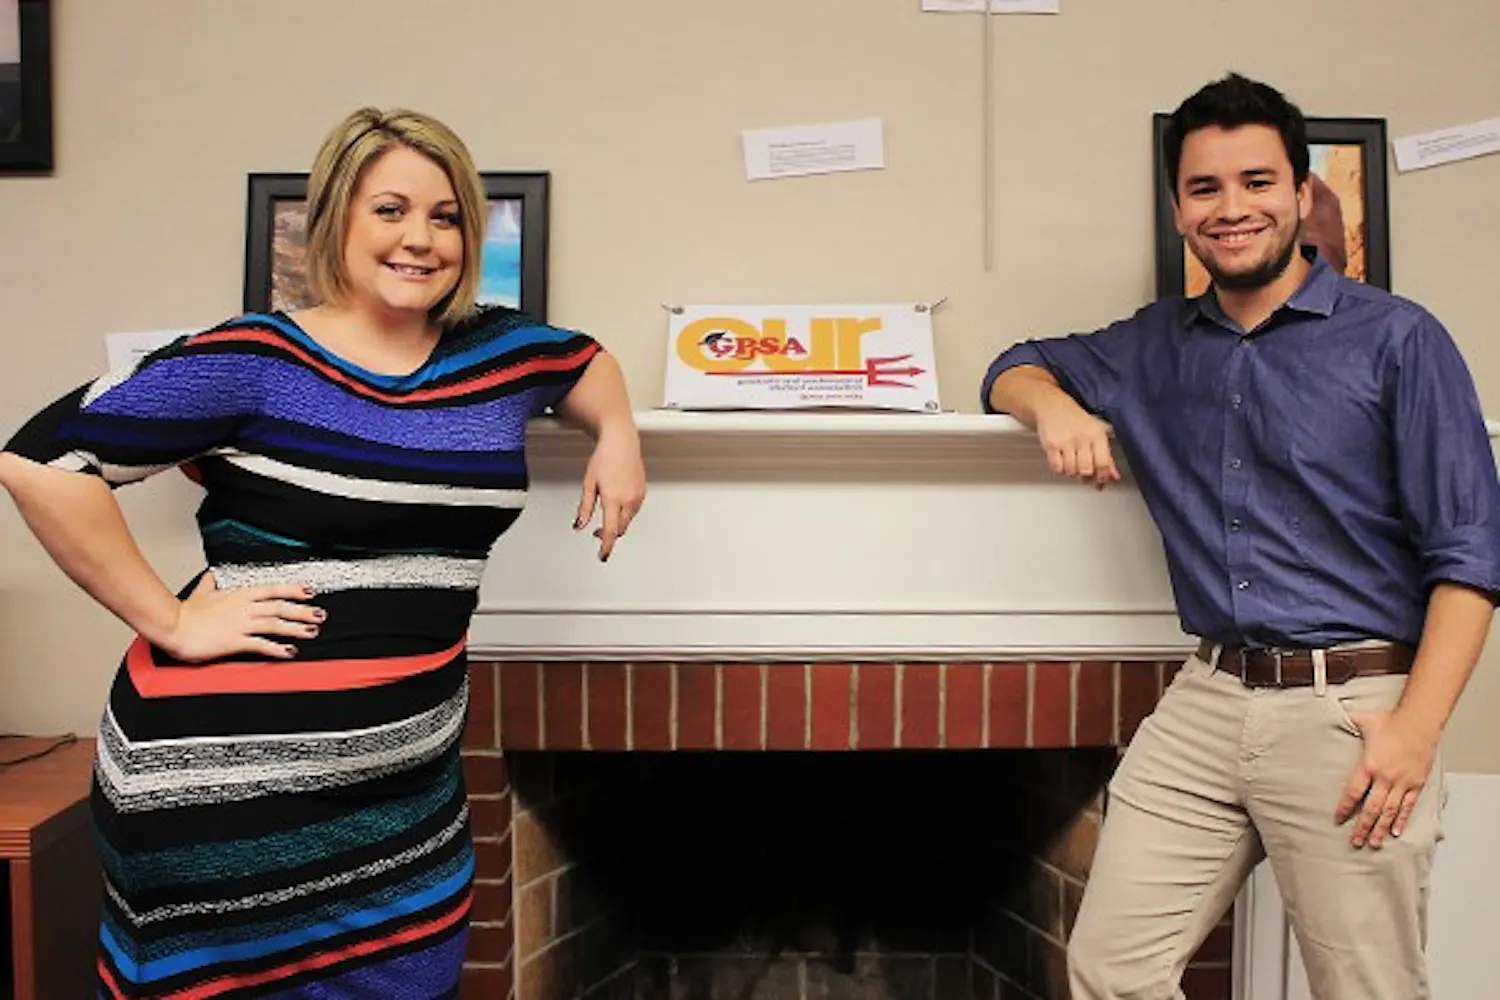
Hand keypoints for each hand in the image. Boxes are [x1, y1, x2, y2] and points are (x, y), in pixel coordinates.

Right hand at [161, 573, 324, 661]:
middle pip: (280, 606)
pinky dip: (277, 648)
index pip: (272, 589)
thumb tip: (211, 575)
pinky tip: (289, 652)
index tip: (309, 591)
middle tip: (320, 614)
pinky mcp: (234, 640)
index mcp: (238, 595)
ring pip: (275, 623)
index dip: (292, 590)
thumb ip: (209, 585)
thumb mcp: (200, 593)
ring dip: (296, 628)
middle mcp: (243, 607)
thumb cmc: (184, 613)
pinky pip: (261, 644)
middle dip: (302, 610)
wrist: (172, 626)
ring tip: (312, 631)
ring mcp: (240, 624)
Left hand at [573, 429, 645, 560]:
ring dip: (617, 524)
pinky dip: (625, 514)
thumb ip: (584, 507)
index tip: (603, 556)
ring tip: (605, 518)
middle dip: (609, 535)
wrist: (621, 442)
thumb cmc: (604, 458)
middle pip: (621, 529)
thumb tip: (579, 525)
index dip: (606, 547)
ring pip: (628, 521)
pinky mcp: (642, 492)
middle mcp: (629, 499)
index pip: (610, 531)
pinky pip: (634, 511)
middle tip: (596, 534)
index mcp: (613, 498)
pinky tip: (617, 506)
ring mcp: (638, 496)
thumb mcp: (588, 484)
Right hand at [1035, 399, 1119, 488]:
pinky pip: (1057, 468)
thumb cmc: (1076, 421)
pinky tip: (1061, 461)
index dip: (1102, 477)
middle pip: (1087, 470)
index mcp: (1097, 435)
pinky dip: (1059, 469)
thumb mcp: (1096, 434)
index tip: (1100, 480)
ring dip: (1071, 471)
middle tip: (1084, 473)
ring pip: (1071, 471)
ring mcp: (1066, 441)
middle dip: (1086, 476)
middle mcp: (1083, 437)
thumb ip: (1107, 457)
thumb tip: (1114, 477)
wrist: (1052, 406)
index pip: (1104, 463)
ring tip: (1071, 462)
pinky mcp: (1051, 445)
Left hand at [1334, 710, 1438, 848]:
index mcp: (1368, 765)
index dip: (1344, 808)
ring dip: (1380, 829)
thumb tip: (1333, 717)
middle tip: (1354, 842)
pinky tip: (1395, 832)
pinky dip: (1401, 820)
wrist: (1419, 722)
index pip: (1353, 792)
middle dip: (1362, 827)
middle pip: (1371, 808)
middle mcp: (1385, 777)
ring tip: (1374, 843)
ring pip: (1389, 812)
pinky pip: (1407, 806)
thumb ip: (1347, 723)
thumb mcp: (1363, 721)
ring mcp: (1402, 782)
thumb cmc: (1391, 721)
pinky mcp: (1416, 783)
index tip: (1337, 819)